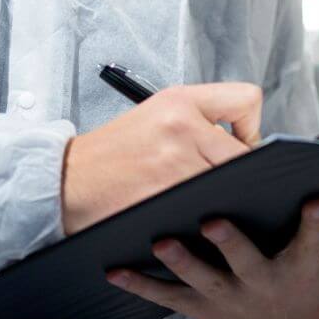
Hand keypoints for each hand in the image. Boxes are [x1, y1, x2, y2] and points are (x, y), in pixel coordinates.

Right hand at [61, 83, 261, 234]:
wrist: (67, 180)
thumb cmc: (113, 152)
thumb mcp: (155, 115)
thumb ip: (199, 121)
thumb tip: (246, 146)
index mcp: (180, 100)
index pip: (246, 101)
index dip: (252, 129)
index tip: (238, 146)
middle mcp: (181, 125)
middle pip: (245, 154)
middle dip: (241, 175)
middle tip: (222, 184)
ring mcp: (174, 162)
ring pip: (230, 186)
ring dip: (223, 199)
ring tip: (202, 202)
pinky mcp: (165, 196)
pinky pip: (207, 210)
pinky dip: (203, 218)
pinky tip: (187, 216)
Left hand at [105, 198, 318, 318]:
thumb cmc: (305, 291)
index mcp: (298, 269)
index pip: (311, 243)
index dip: (315, 223)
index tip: (316, 197)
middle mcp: (262, 284)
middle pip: (247, 262)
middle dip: (231, 242)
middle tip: (213, 220)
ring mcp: (228, 297)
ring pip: (202, 279)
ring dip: (181, 261)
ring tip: (160, 242)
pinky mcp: (200, 307)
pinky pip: (166, 297)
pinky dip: (139, 285)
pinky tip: (115, 270)